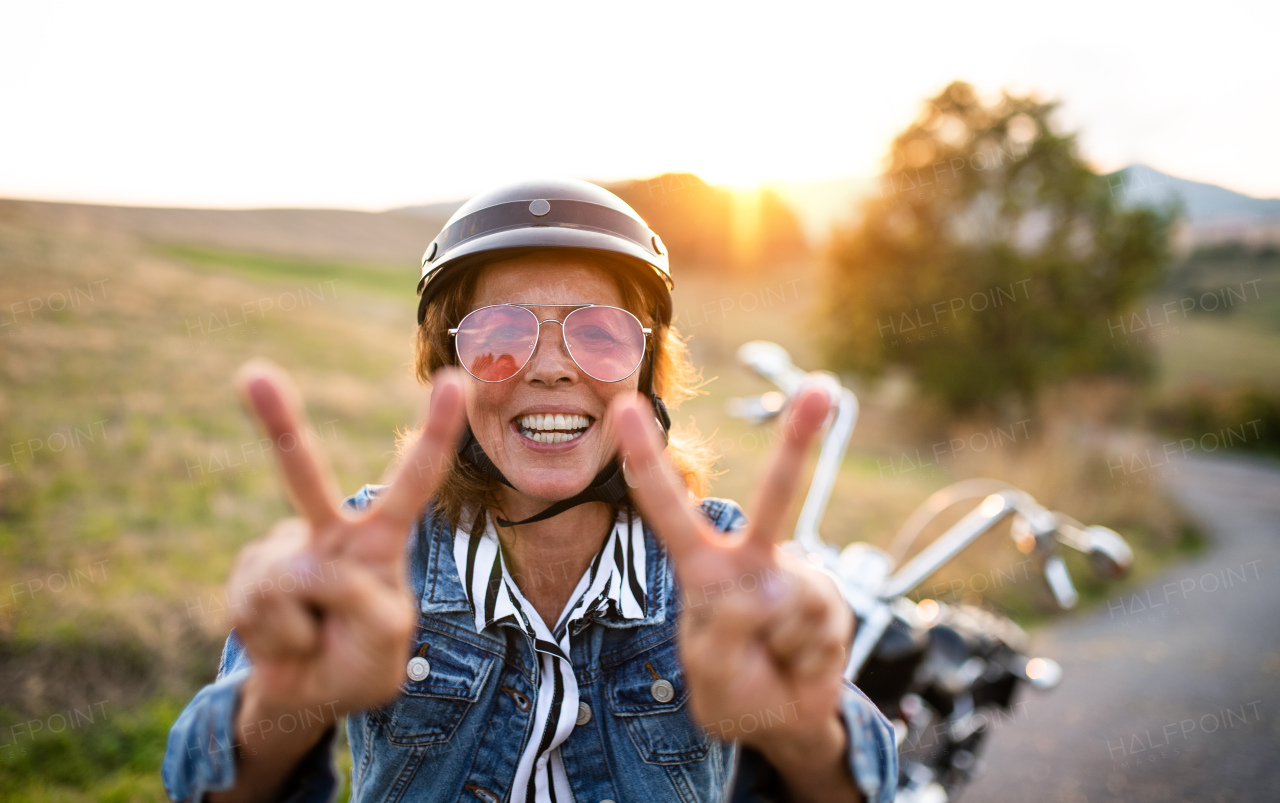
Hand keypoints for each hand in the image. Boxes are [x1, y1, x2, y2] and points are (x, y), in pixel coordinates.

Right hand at [225, 359, 466, 721]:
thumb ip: (368, 604)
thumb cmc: (359, 661)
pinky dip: (282, 642)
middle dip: (275, 421)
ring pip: (290, 581)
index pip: (414, 480)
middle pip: (302, 475)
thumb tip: (310, 571)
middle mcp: (329, 534)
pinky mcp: (248, 577)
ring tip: (315, 640)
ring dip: (304, 631)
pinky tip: (287, 644)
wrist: (306, 697)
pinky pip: (265, 611)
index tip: (457, 381)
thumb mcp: (390, 639)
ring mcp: (283, 553)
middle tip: (251, 373)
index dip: (437, 432)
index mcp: (380, 540)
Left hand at [609, 388, 855, 752]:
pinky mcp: (832, 601)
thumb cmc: (734, 687)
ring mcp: (796, 577)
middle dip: (800, 441)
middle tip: (822, 388)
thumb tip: (769, 586)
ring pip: (790, 597)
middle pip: (776, 497)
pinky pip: (816, 627)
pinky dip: (803, 657)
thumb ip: (723, 631)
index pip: (668, 507)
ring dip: (778, 644)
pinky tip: (797, 662)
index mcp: (704, 567)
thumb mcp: (709, 671)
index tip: (625, 406)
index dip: (645, 458)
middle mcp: (753, 560)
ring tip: (770, 659)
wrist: (784, 720)